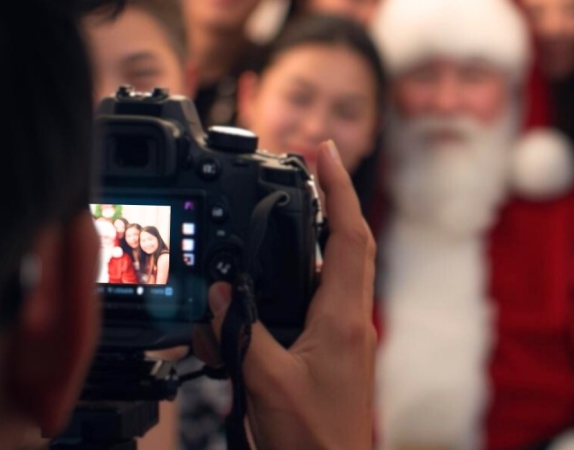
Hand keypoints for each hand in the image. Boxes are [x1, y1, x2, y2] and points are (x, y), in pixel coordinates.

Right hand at [203, 140, 376, 449]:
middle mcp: (352, 318)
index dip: (340, 188)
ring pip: (340, 269)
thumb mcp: (264, 382)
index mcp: (342, 316)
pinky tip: (281, 280)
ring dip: (322, 236)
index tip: (327, 151)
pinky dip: (306, 276)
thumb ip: (240, 334)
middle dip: (337, 199)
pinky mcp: (338, 349)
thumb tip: (221, 296)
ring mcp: (349, 333)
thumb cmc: (311, 438)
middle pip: (352, 242)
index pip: (348, 235)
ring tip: (297, 213)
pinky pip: (326, 298)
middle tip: (315, 169)